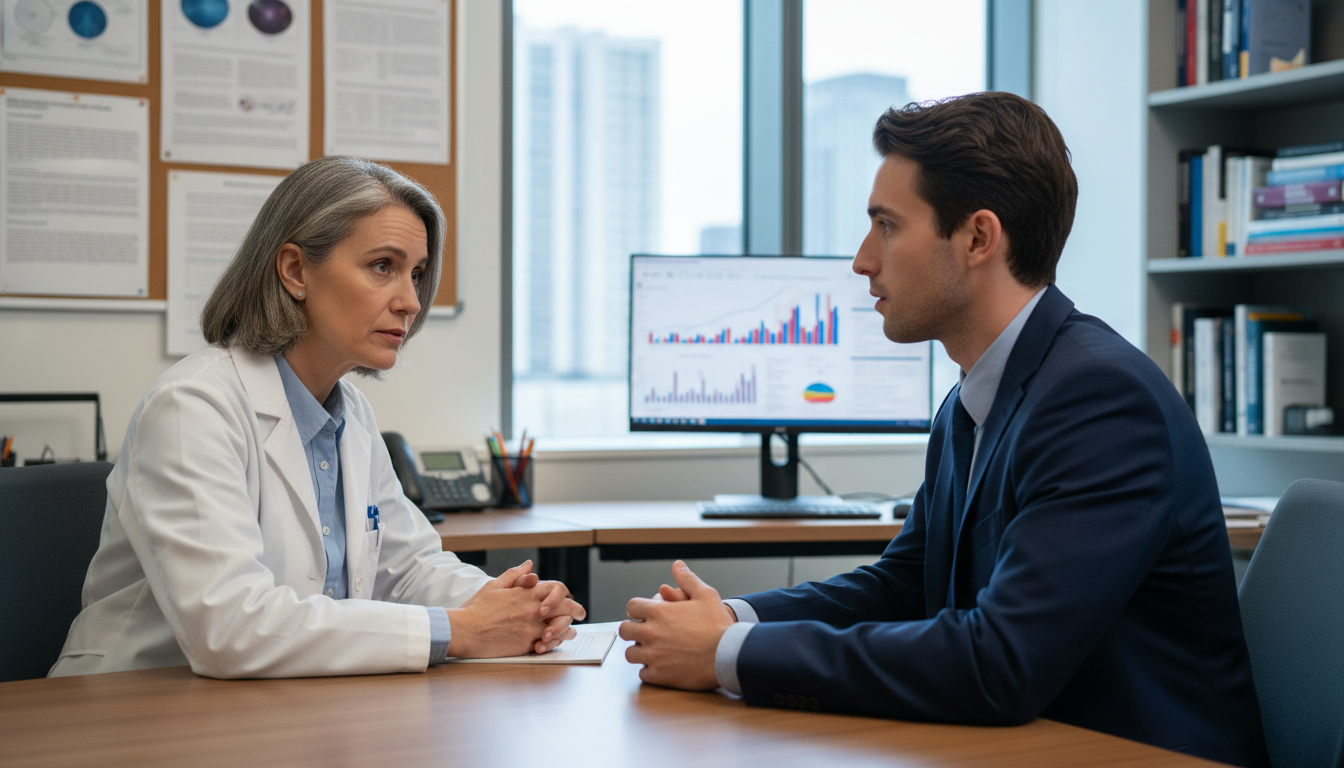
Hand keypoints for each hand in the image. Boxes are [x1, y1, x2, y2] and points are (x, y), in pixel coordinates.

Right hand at [445, 561, 578, 657]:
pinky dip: (554, 642)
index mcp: (525, 593)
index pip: (556, 589)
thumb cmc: (476, 608)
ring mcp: (530, 628)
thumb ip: (515, 574)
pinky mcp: (525, 644)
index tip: (570, 598)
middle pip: (565, 608)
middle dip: (576, 610)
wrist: (464, 630)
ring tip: (571, 631)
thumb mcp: (495, 585)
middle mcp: (532, 610)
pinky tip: (555, 641)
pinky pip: (548, 643)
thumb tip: (530, 565)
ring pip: (560, 628)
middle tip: (581, 614)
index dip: (566, 594)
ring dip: (567, 629)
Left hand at [619, 560, 734, 689]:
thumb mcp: (706, 594)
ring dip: (639, 651)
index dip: (637, 610)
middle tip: (645, 633)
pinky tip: (660, 666)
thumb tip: (677, 565)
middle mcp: (651, 633)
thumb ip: (687, 579)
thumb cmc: (718, 624)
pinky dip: (649, 670)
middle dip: (633, 630)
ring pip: (630, 654)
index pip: (631, 607)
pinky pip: (642, 673)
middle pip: (625, 630)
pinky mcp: (659, 675)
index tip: (645, 615)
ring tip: (652, 650)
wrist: (728, 654)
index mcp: (659, 612)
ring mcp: (653, 656)